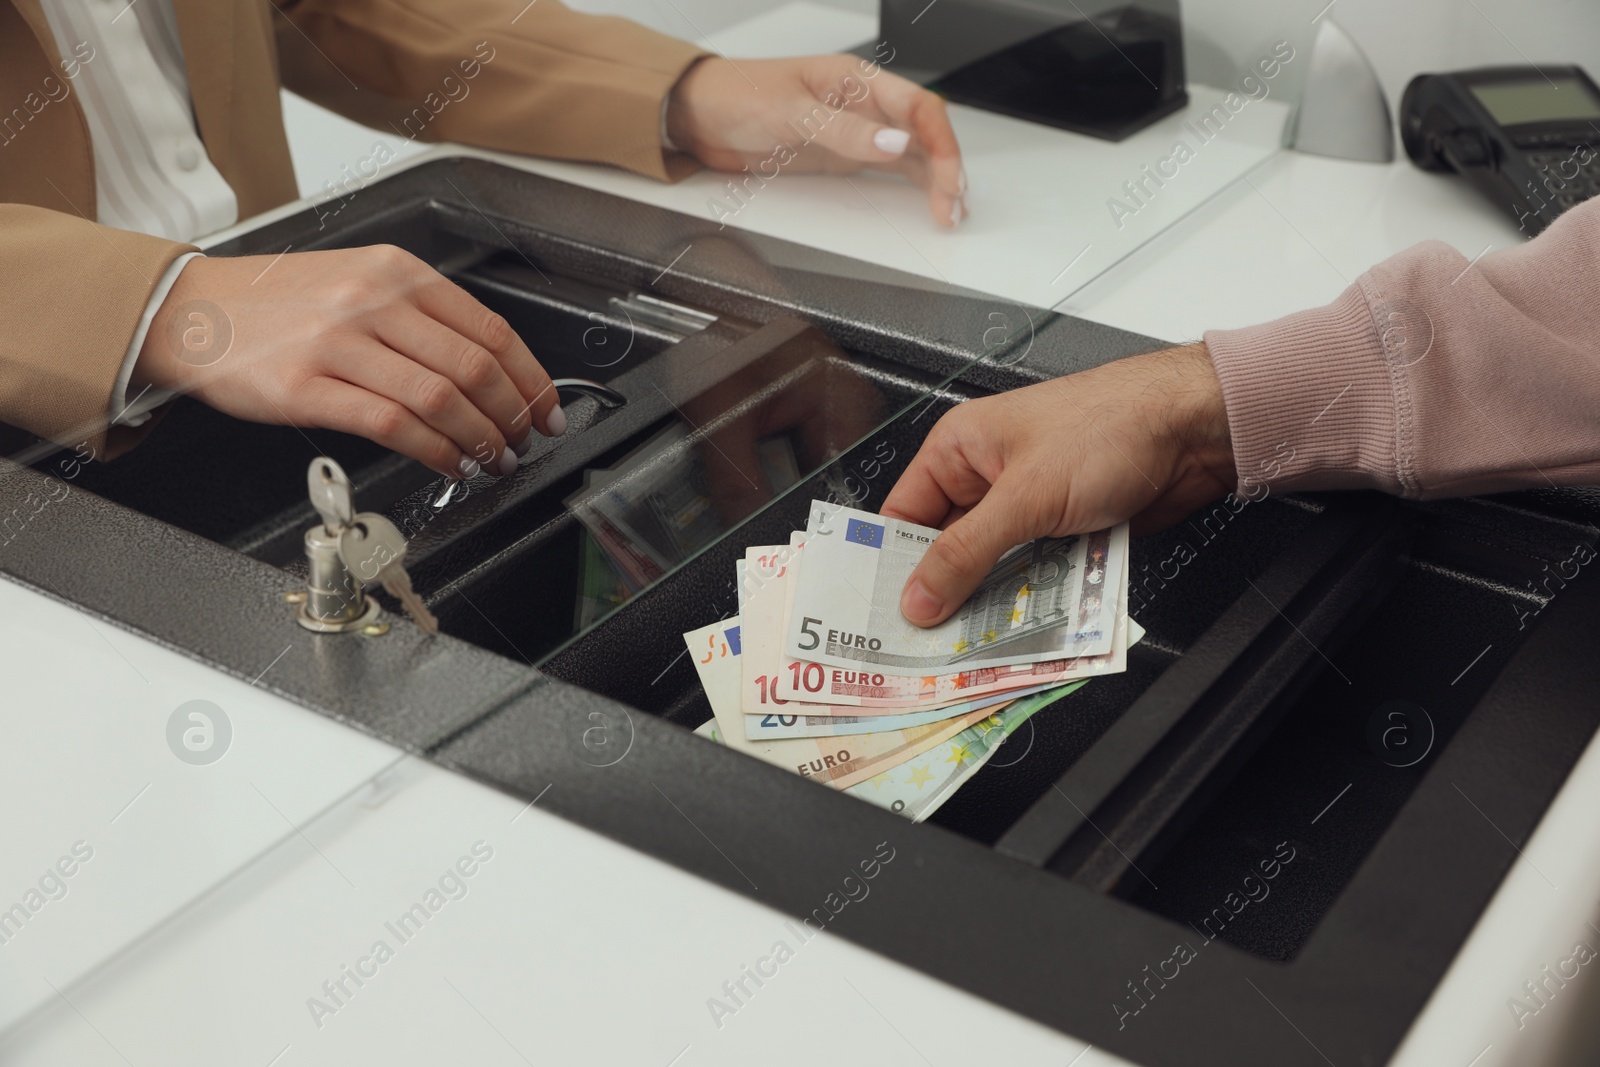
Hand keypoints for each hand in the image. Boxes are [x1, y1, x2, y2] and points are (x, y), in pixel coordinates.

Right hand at [133, 246, 565, 479]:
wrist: (190, 310)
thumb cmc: (276, 304)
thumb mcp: (357, 283)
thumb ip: (419, 317)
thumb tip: (488, 371)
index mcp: (397, 272)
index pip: (490, 330)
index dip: (531, 378)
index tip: (546, 408)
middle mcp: (373, 301)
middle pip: (475, 367)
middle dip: (512, 416)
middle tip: (522, 443)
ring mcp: (339, 343)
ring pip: (441, 398)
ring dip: (479, 440)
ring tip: (491, 461)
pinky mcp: (306, 387)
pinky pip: (394, 425)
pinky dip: (435, 452)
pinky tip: (448, 465)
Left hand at [665, 54, 966, 228]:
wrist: (701, 115)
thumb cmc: (739, 96)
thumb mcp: (793, 114)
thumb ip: (846, 130)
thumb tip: (896, 141)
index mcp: (858, 79)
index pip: (919, 107)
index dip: (941, 143)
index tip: (946, 178)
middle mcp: (863, 103)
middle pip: (923, 132)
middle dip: (946, 167)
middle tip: (953, 206)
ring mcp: (855, 130)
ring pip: (912, 152)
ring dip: (934, 180)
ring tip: (949, 211)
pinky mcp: (841, 154)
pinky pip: (888, 168)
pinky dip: (911, 185)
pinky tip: (925, 201)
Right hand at [880, 345, 1236, 625]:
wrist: (1193, 429)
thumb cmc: (1109, 427)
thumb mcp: (1024, 496)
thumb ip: (966, 552)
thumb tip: (918, 596)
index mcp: (959, 449)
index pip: (903, 516)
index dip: (893, 567)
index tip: (887, 616)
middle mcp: (988, 477)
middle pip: (948, 550)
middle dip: (947, 594)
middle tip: (932, 644)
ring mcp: (1029, 505)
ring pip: (995, 568)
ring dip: (994, 601)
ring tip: (978, 643)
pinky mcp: (1065, 529)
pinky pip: (1036, 572)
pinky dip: (1035, 597)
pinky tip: (1031, 624)